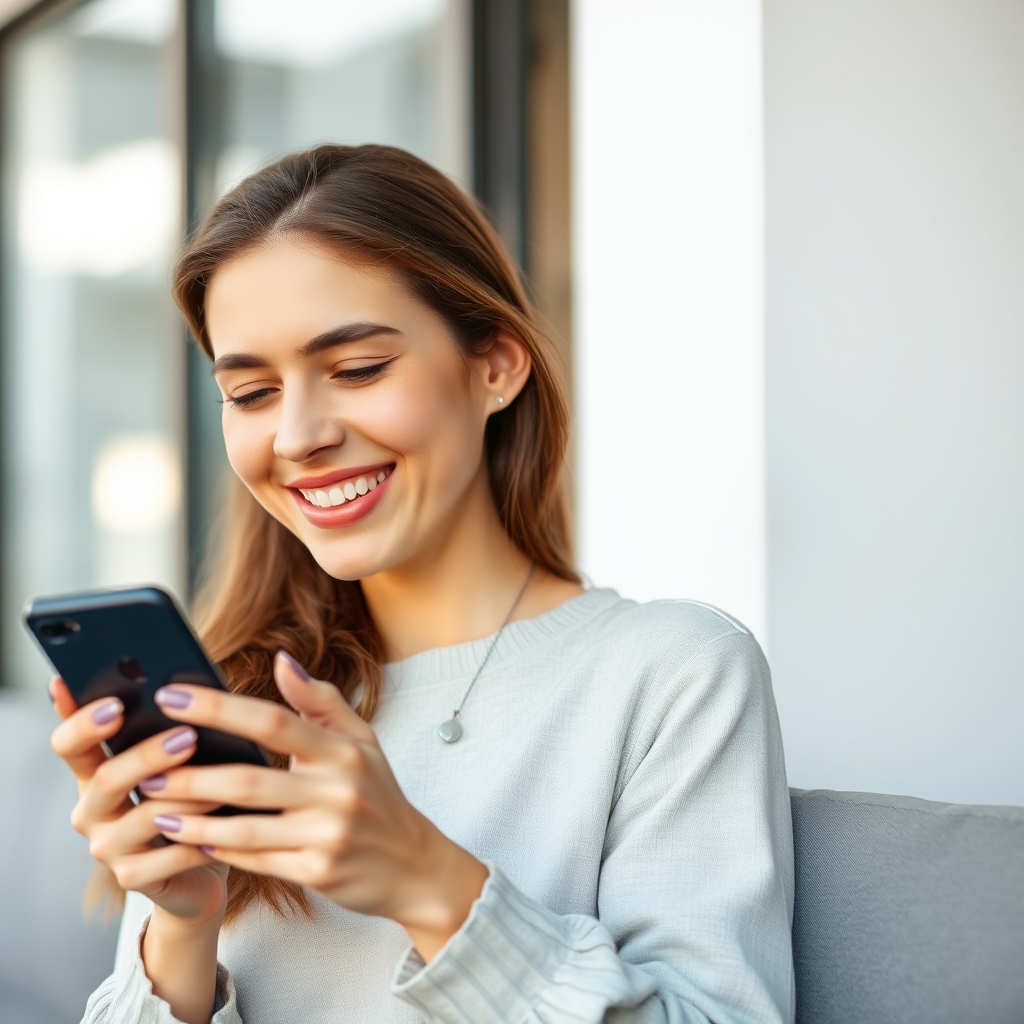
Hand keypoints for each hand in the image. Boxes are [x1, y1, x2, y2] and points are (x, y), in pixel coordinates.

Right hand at [49, 678, 227, 924]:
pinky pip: (168, 857)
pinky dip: (199, 840)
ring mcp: (108, 847)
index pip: (69, 744)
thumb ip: (172, 730)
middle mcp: (92, 810)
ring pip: (143, 817)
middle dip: (149, 755)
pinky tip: (226, 827)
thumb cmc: (190, 800)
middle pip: (107, 778)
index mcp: (95, 773)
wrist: (200, 866)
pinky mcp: (133, 878)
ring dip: (187, 796)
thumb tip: (191, 688)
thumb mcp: (177, 763)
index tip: (114, 703)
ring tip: (222, 782)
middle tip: (189, 737)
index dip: (84, 723)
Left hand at [144, 652, 488, 959]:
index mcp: (343, 751)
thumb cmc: (378, 795)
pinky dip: (220, 851)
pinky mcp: (317, 873)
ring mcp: (327, 835)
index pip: (273, 721)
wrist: (413, 865)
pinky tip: (192, 841)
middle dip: (192, 775)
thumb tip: (282, 660)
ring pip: (244, 827)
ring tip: (155, 808)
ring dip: (193, 820)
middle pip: (249, 780)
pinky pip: (256, 860)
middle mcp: (337, 791)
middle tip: (146, 769)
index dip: (220, 708)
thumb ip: (320, 701)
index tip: (172, 697)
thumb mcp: (362, 741)